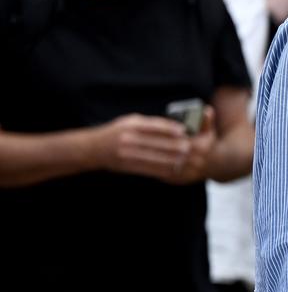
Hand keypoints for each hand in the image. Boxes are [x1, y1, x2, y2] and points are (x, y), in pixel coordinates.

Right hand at [94, 113, 212, 182]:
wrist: (92, 149)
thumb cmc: (115, 132)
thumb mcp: (129, 122)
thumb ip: (150, 124)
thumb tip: (174, 127)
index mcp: (131, 125)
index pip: (156, 126)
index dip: (172, 129)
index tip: (184, 131)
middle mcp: (129, 138)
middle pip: (159, 143)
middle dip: (177, 146)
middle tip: (190, 148)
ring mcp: (128, 153)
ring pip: (157, 158)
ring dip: (173, 160)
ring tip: (185, 159)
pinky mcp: (128, 166)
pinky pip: (150, 169)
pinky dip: (164, 169)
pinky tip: (173, 169)